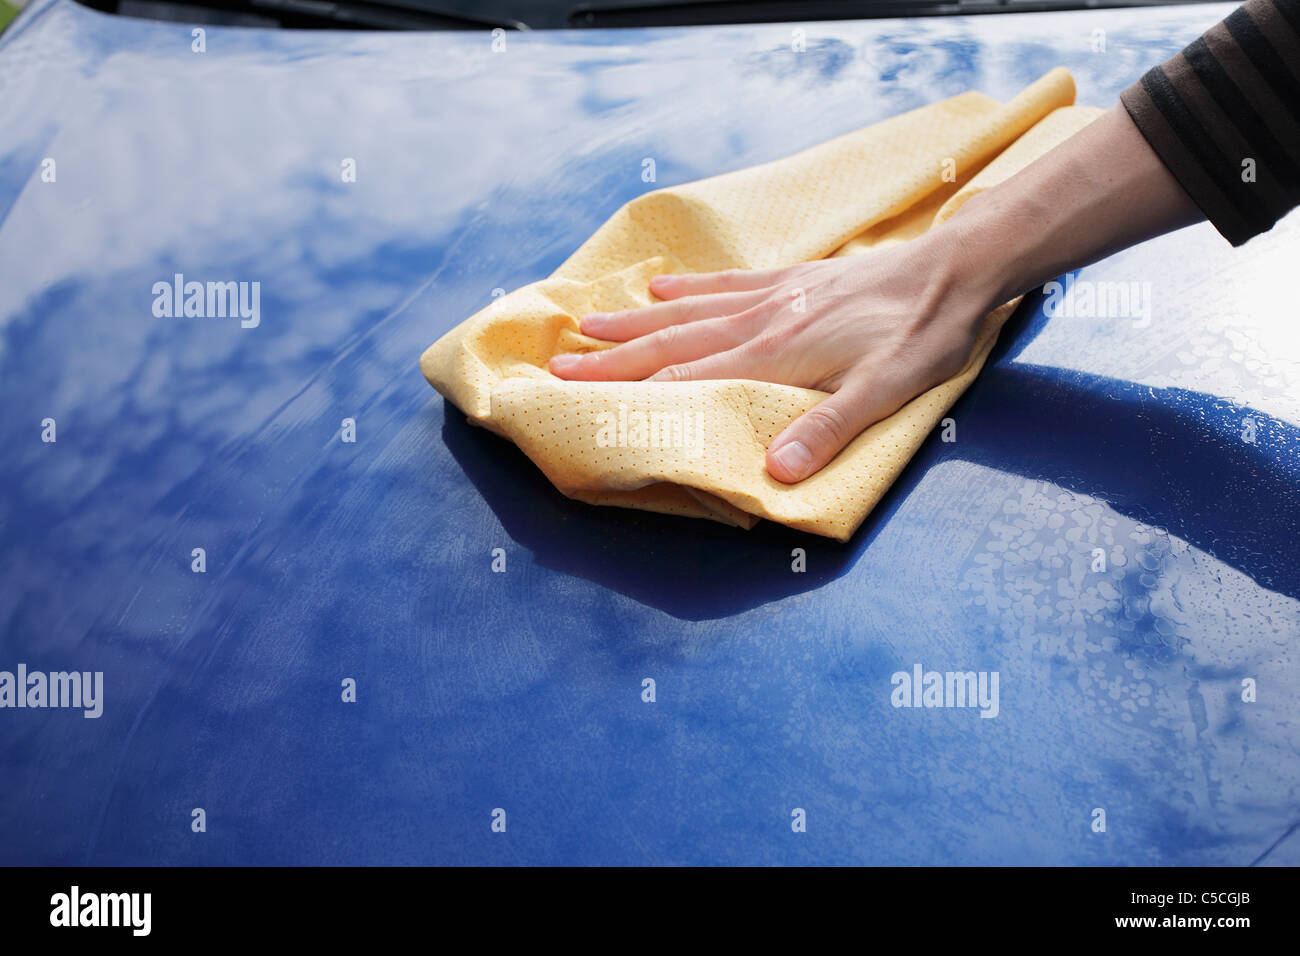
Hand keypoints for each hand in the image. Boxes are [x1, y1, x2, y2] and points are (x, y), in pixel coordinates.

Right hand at [548, 232, 997, 482]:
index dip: (631, 387)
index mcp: (776, 354)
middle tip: (557, 362)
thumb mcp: (887, 391)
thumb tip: (773, 471)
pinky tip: (662, 286)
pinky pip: (727, 282)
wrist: (955, 268)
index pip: (687, 376)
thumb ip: (828, 429)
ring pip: (688, 310)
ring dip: (636, 321)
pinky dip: (690, 287)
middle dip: (613, 357)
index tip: (576, 391)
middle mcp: (762, 321)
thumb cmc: (923, 333)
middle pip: (672, 341)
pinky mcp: (792, 278)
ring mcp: (773, 295)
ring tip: (588, 323)